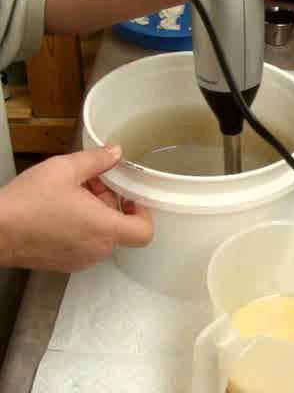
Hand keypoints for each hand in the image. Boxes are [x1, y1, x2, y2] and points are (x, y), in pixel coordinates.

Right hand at [0, 146, 152, 272]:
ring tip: (72, 194)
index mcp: (104, 228)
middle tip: (90, 183)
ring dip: (95, 214)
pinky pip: (86, 244)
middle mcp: (97, 249)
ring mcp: (81, 259)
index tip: (130, 196)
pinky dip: (82, 227)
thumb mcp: (65, 169)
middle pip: (121, 227)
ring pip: (102, 235)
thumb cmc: (28, 203)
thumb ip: (97, 160)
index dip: (143, 213)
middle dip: (110, 202)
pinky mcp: (65, 263)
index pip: (144, 232)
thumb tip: (116, 152)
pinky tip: (61, 210)